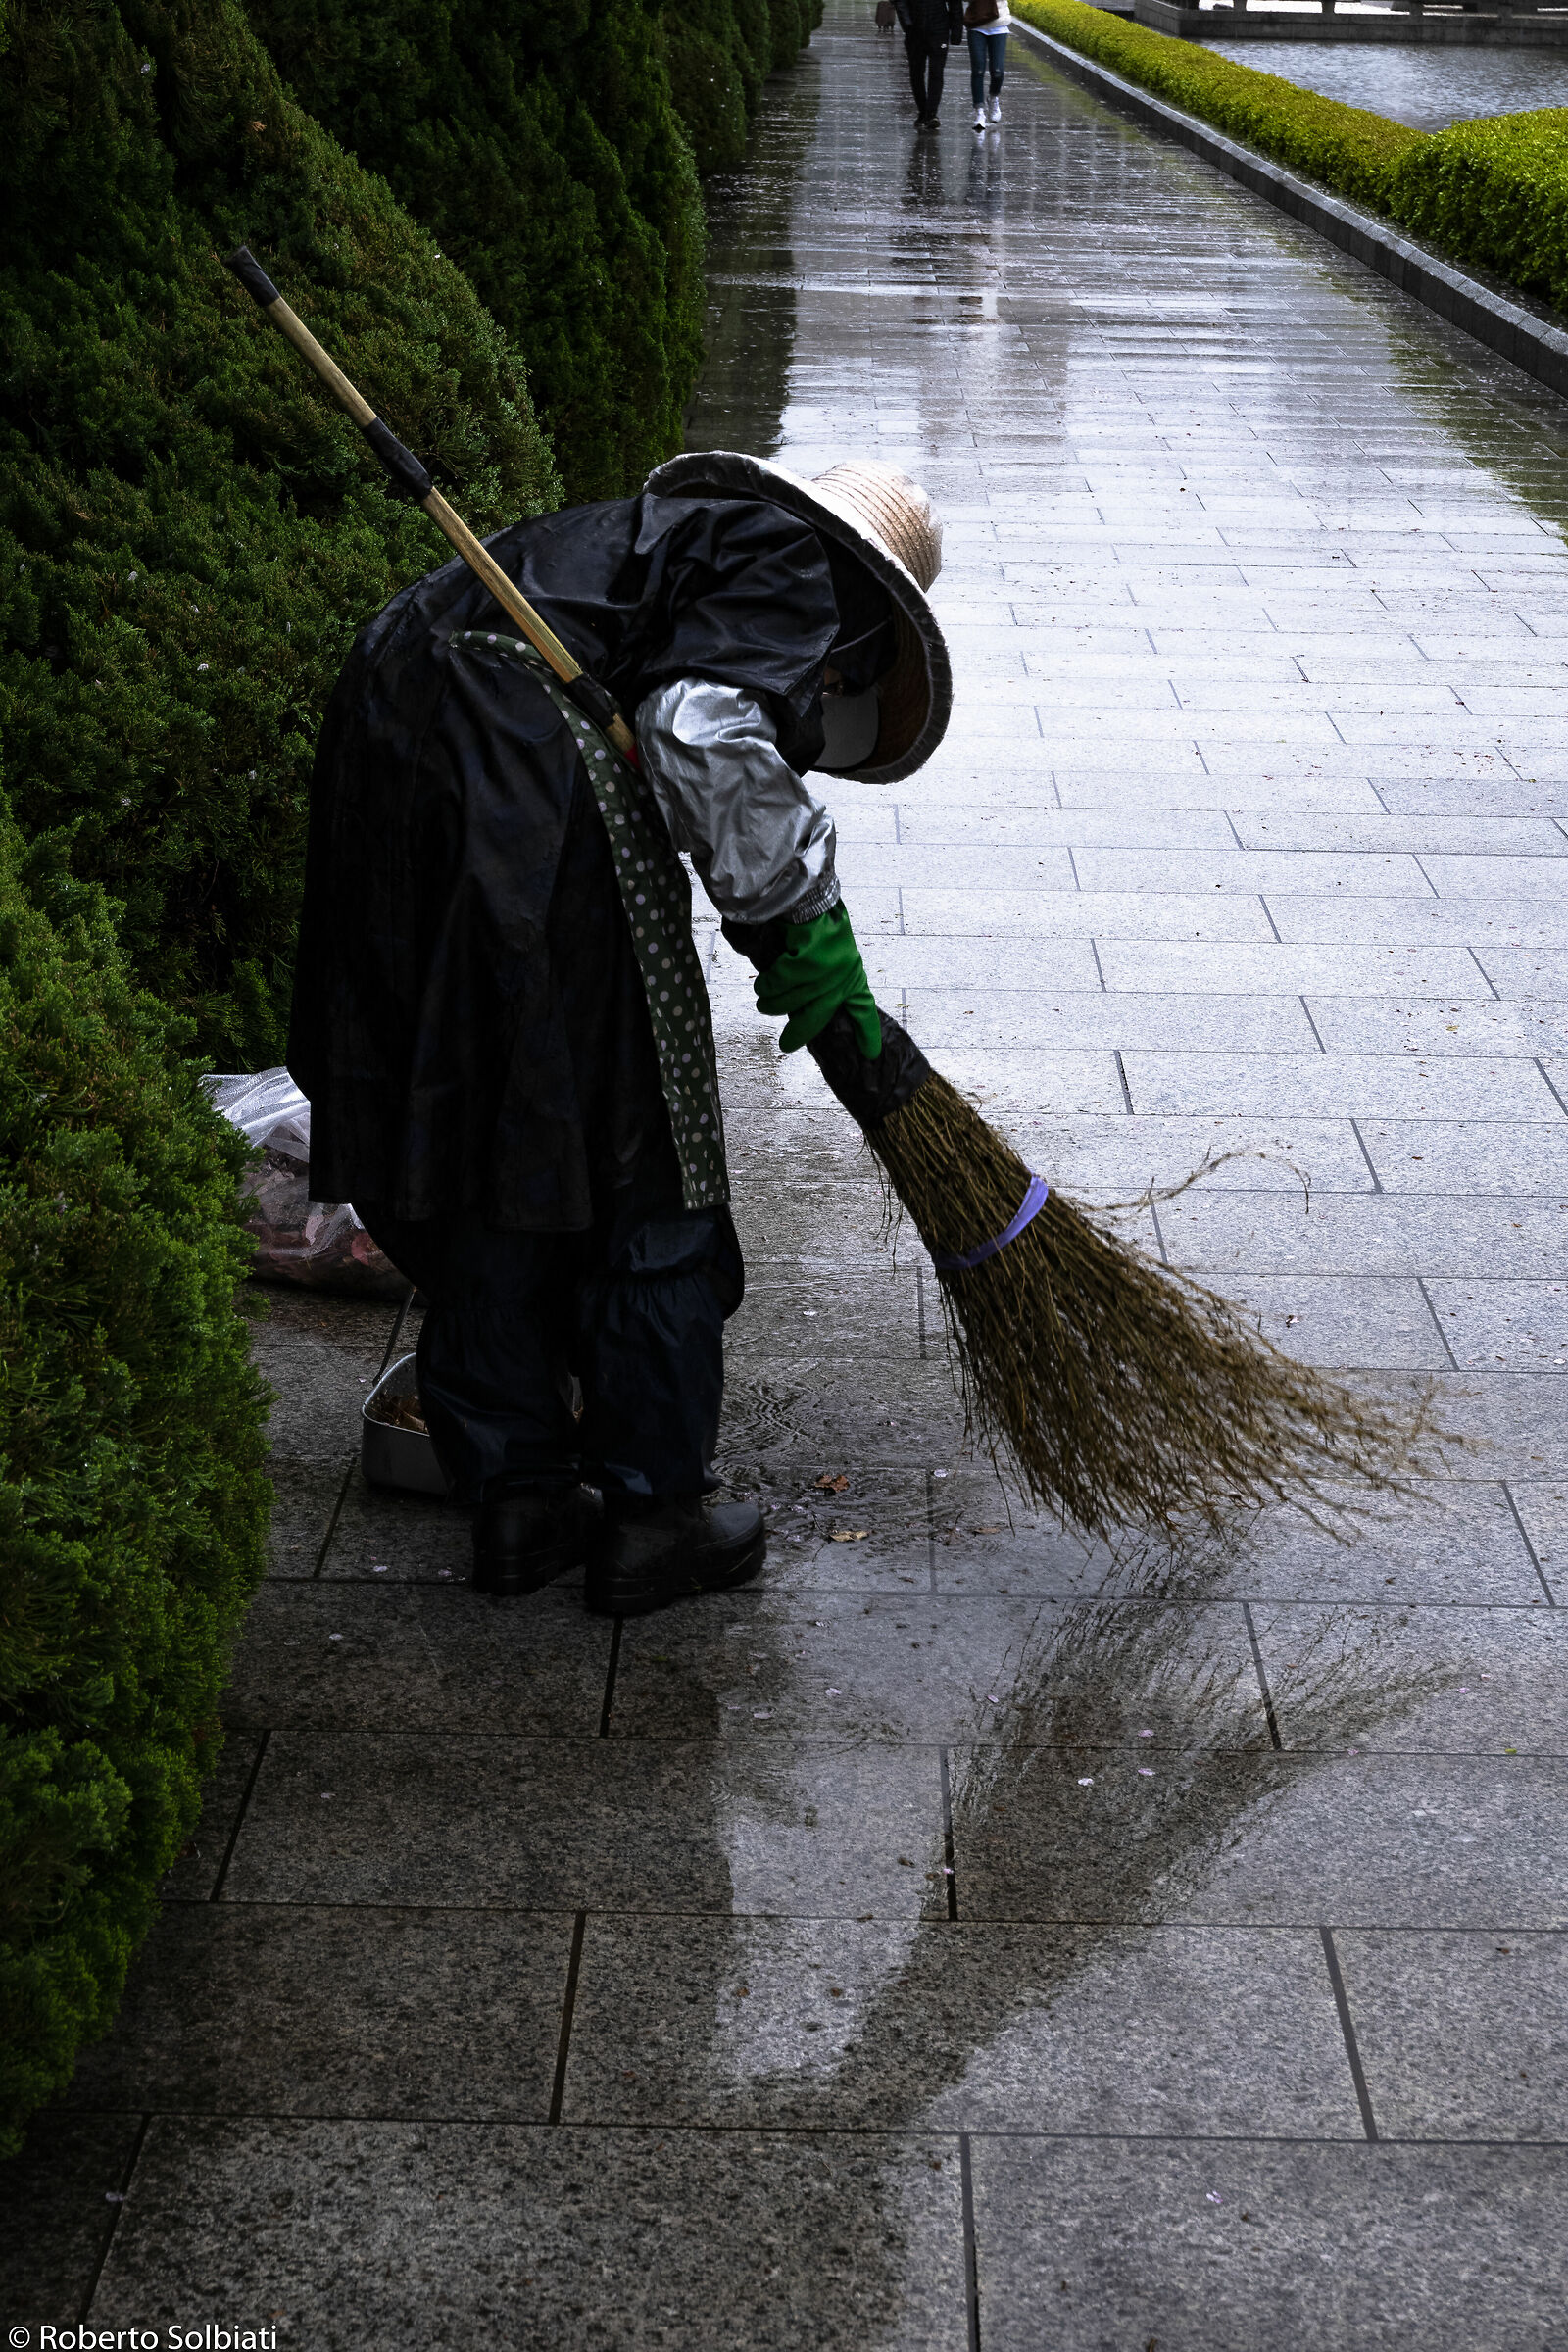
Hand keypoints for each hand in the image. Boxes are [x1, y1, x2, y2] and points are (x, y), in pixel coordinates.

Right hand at [753, 904, 881, 1059]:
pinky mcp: (811, 958)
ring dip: (772, 1002)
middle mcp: (844, 972)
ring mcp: (828, 966)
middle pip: (818, 1016)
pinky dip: (768, 983)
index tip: (870, 1053)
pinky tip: (762, 983)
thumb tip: (806, 1009)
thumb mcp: (828, 952)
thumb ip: (825, 979)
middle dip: (799, 1034)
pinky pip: (782, 982)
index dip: (866, 1032)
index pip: (863, 1007)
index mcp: (852, 971)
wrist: (803, 889)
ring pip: (793, 1000)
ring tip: (763, 998)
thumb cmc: (811, 920)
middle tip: (786, 1045)